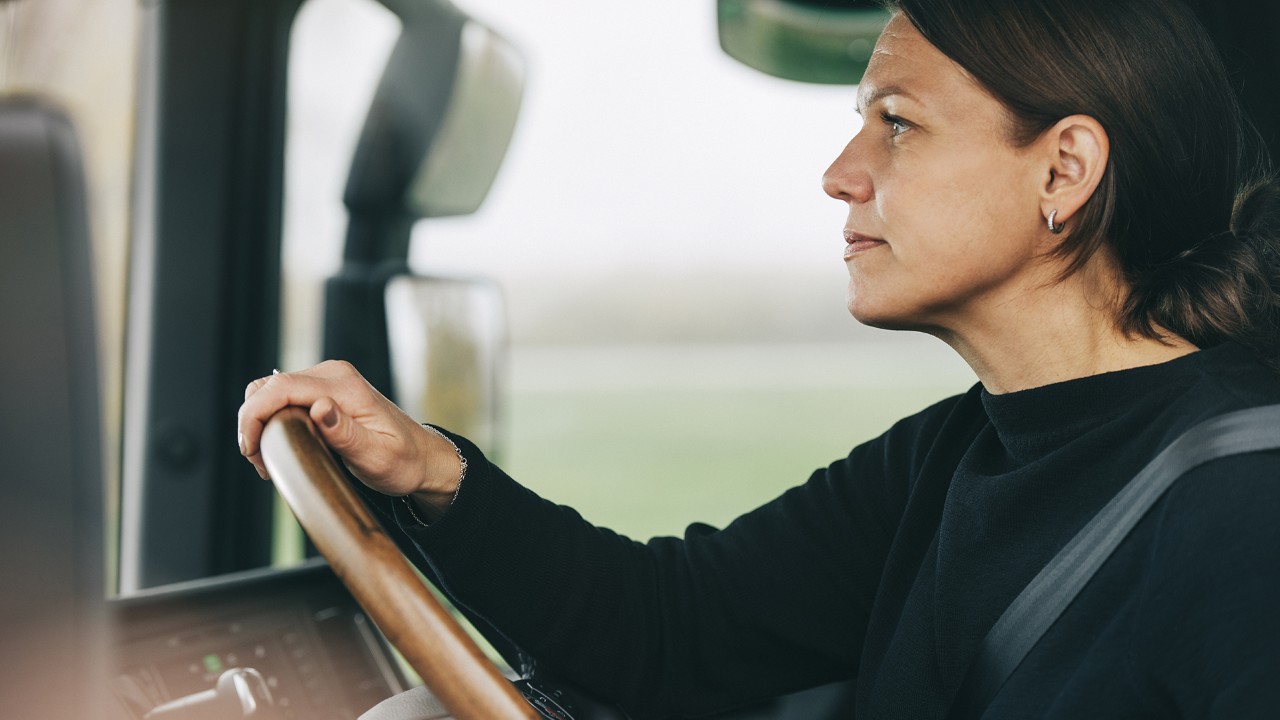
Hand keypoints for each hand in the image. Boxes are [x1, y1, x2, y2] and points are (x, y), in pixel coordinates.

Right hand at [237, 360, 461, 506]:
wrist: (422, 458)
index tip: (251, 450)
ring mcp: (328, 380)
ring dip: (260, 423)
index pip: (281, 387)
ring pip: (271, 391)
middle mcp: (333, 375)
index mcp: (345, 386)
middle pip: (269, 386)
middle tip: (261, 464)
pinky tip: (281, 447)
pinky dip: (273, 420)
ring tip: (269, 460)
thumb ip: (346, 433)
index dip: (254, 416)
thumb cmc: (403, 461)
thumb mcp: (377, 456)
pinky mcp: (324, 391)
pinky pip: (284, 398)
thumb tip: (319, 407)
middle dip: (253, 422)